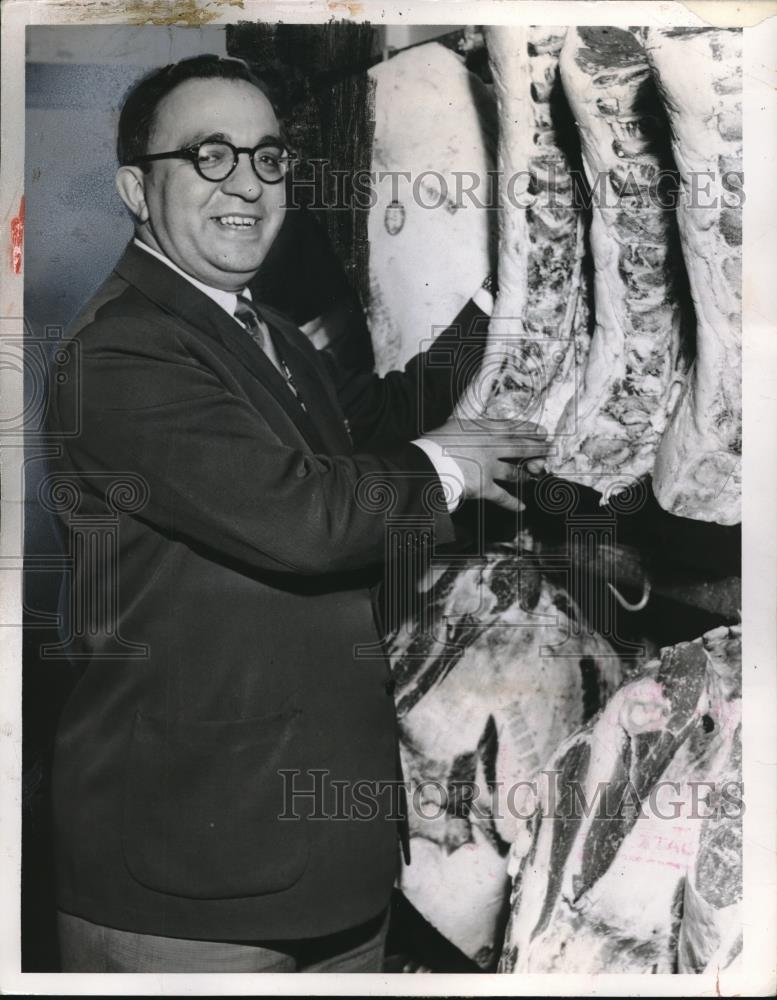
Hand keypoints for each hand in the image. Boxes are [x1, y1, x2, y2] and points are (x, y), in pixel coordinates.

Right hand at [420, 417, 549, 511]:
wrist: (426, 463)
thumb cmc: (434, 443)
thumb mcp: (453, 425)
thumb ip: (469, 425)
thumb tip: (475, 424)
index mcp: (483, 428)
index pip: (512, 427)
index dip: (530, 429)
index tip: (541, 430)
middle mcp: (490, 446)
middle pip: (521, 446)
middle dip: (539, 448)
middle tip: (551, 449)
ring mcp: (489, 467)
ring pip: (516, 471)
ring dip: (528, 473)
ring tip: (537, 473)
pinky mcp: (484, 486)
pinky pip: (502, 496)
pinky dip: (513, 503)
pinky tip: (522, 506)